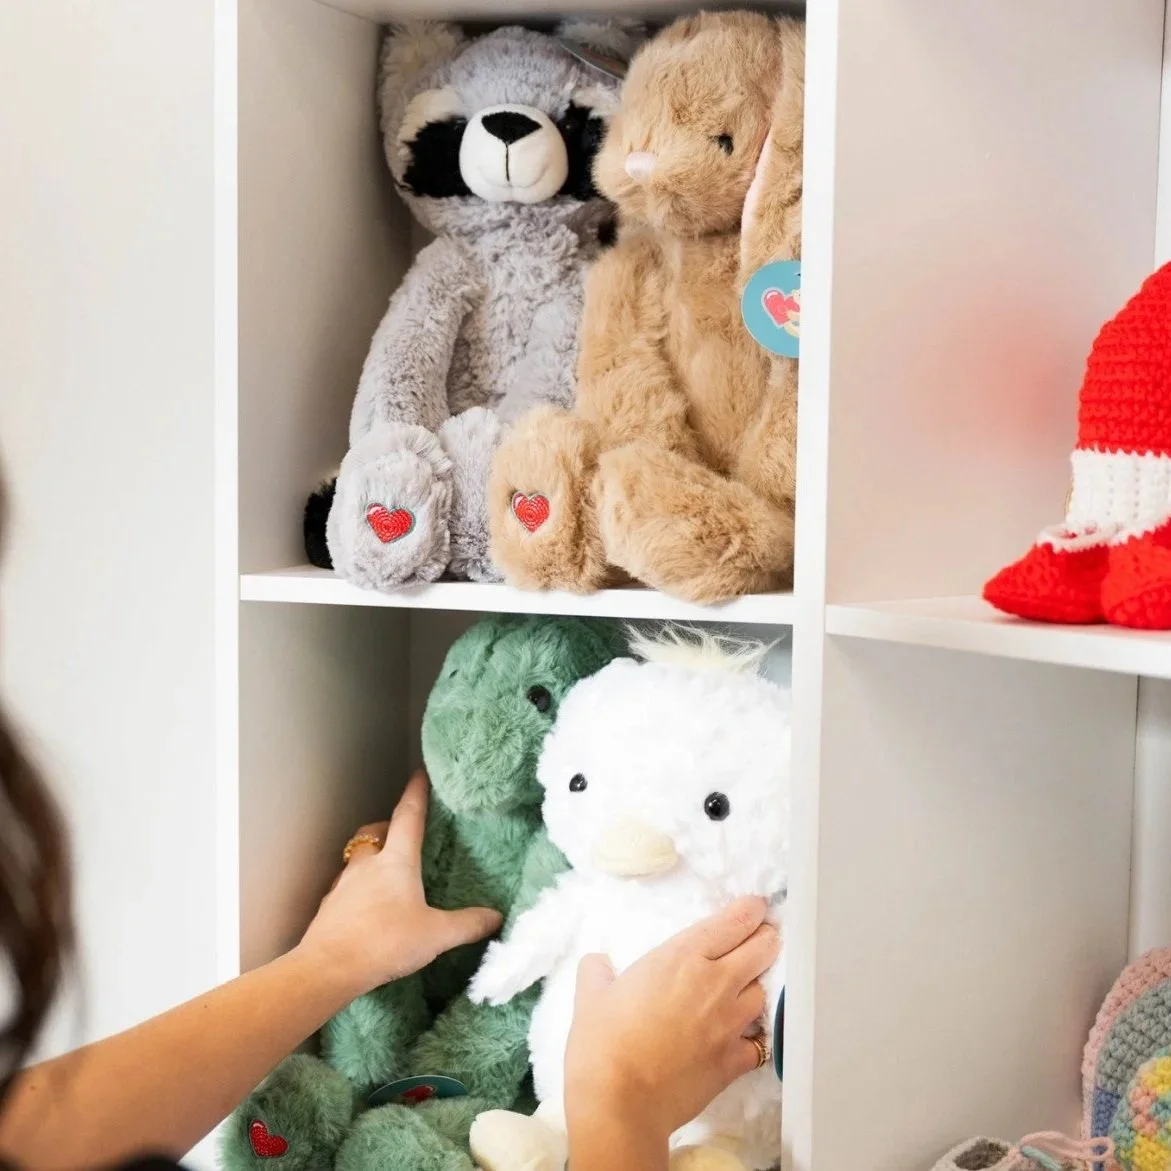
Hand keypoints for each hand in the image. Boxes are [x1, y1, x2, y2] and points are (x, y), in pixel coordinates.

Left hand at [296, 771, 502, 998]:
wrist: (328, 968)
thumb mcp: (435, 935)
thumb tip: (496, 917)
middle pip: (375, 832)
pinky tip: (366, 908)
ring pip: (357, 859)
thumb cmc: (384, 942)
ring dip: (371, 858)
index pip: (408, 817)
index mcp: (396, 861)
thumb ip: (467, 925)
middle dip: (388, 826)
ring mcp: (343, 884)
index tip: (419, 774)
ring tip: (385, 874)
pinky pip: (345, 886)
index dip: (416, 793)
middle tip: (400, 832)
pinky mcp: (329, 907)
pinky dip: (358, 888)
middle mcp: (367, 865)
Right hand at [564, 896, 778, 1143]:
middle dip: (767, 938)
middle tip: (763, 937)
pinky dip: (759, 1035)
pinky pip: (762, 1041)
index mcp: (681, 957)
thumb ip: (597, 972)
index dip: (751, 910)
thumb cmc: (601, 1044)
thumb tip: (597, 963)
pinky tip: (748, 1035)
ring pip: (765, 991)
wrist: (618, 1103)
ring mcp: (729, 1024)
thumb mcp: (590, 997)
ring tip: (750, 985)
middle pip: (763, 949)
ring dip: (760, 984)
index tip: (755, 907)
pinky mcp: (734, 1061)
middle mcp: (714, 983)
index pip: (733, 922)